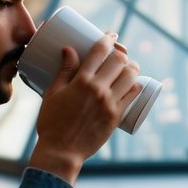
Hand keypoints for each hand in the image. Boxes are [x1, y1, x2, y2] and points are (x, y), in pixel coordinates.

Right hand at [29, 34, 141, 183]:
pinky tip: (133, 83)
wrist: (61, 151)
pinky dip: (135, 85)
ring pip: (130, 76)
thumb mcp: (53, 93)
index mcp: (81, 81)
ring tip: (127, 67)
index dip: (108, 39)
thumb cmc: (52, 122)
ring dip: (131, 67)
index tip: (111, 36)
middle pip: (118, 61)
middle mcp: (98, 89)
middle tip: (118, 53)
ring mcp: (109, 103)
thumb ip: (64, 71)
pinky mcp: (116, 116)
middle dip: (120, 52)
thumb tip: (69, 49)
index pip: (100, 51)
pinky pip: (133, 95)